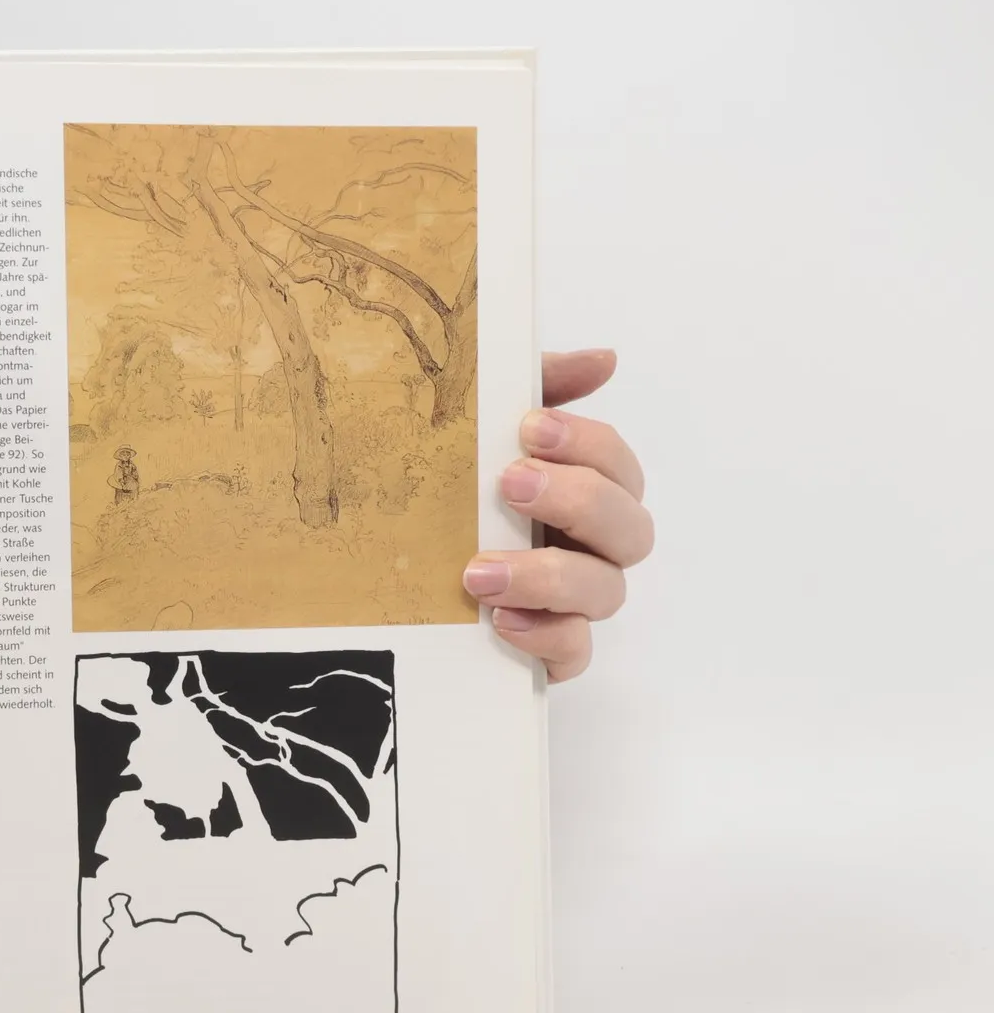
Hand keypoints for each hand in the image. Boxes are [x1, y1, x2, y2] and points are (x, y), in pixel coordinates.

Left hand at [461, 349, 653, 681]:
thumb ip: (537, 388)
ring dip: (548, 575)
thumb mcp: (477, 433)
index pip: (618, 464)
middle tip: (510, 484)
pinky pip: (574, 653)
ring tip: (479, 571)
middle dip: (578, 500)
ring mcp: (573, 604)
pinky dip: (547, 637)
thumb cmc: (448, 497)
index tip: (529, 428)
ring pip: (606, 592)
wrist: (380, 580)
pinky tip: (500, 621)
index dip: (587, 444)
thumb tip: (604, 359)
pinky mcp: (548, 653)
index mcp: (581, 491)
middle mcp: (588, 548)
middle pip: (630, 527)